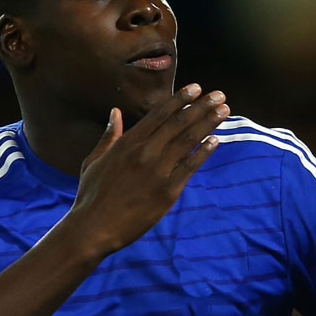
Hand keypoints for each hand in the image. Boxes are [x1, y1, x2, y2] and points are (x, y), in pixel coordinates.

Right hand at [70, 83, 228, 255]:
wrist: (93, 227)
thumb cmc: (91, 195)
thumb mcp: (93, 160)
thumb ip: (108, 136)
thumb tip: (115, 112)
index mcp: (128, 143)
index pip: (160, 114)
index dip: (180, 99)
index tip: (196, 88)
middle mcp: (145, 152)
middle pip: (179, 123)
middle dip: (202, 106)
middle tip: (220, 95)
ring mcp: (157, 172)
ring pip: (188, 141)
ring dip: (208, 123)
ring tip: (224, 110)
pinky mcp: (167, 192)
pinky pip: (190, 167)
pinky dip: (204, 152)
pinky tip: (215, 140)